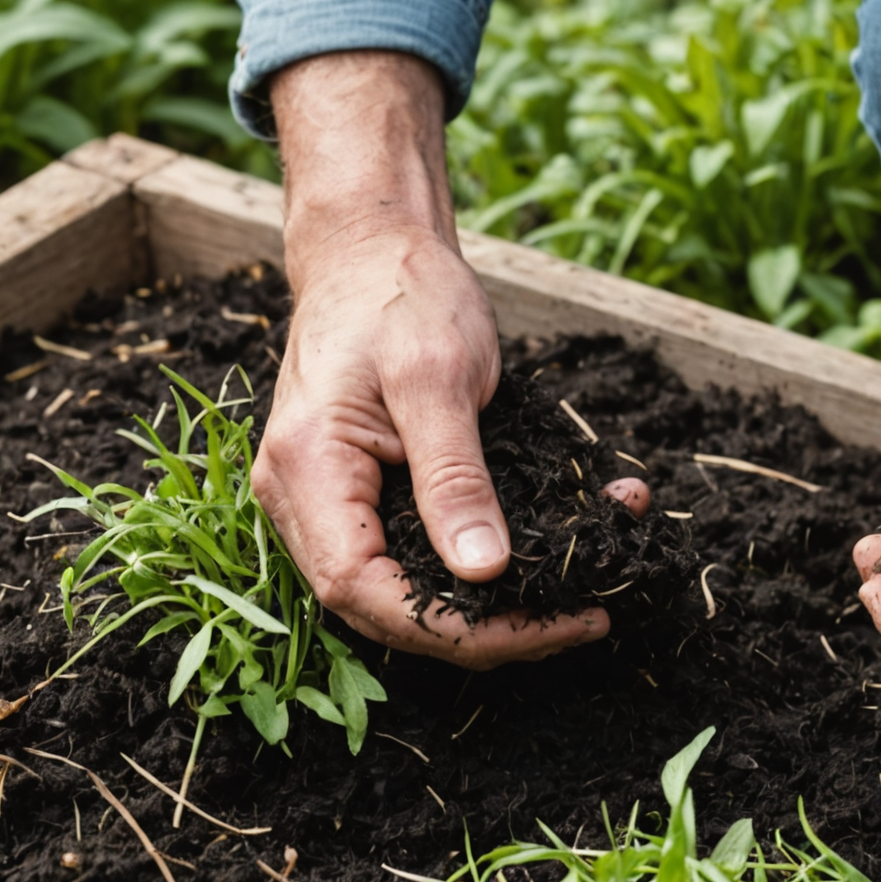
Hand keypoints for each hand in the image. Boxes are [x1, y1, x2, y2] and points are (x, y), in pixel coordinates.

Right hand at [253, 52, 647, 668]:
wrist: (374, 249)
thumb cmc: (400, 294)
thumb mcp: (438, 376)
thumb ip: (456, 475)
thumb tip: (483, 568)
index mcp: (307, 470)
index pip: (363, 590)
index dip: (449, 628)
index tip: (541, 628)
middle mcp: (302, 500)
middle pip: (381, 608)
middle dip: (481, 632)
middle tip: (578, 622)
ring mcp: (326, 503)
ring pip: (400, 594)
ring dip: (488, 612)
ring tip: (575, 606)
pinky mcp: (360, 497)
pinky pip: (414, 556)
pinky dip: (481, 570)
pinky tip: (550, 558)